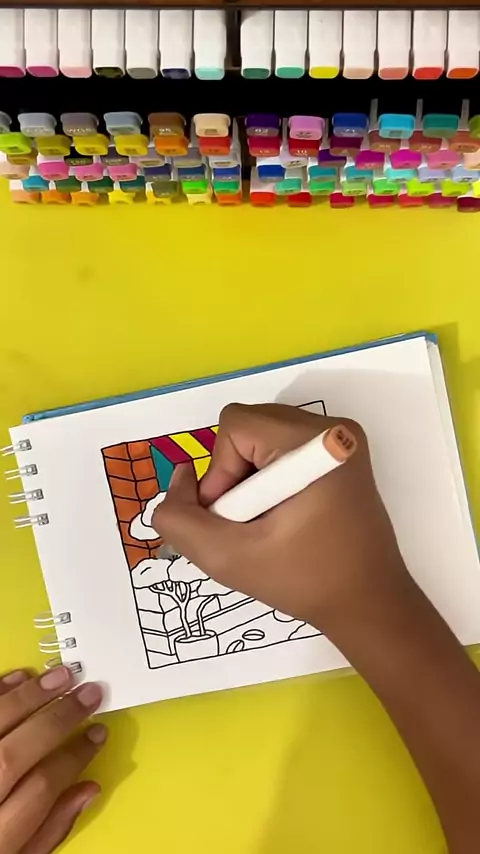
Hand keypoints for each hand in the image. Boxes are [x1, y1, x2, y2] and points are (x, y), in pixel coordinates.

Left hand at [0, 667, 105, 853]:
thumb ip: (49, 831)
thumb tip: (87, 789)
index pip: (41, 788)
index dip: (75, 756)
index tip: (97, 734)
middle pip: (14, 756)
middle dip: (58, 720)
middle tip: (89, 693)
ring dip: (29, 696)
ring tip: (62, 676)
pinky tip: (19, 678)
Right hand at [153, 403, 408, 633]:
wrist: (370, 604)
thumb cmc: (305, 581)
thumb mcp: (226, 558)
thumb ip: (180, 518)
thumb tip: (180, 477)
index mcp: (315, 441)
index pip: (235, 426)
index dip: (220, 472)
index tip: (236, 519)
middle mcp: (334, 427)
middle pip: (248, 428)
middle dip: (234, 476)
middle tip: (250, 525)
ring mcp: (342, 439)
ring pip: (261, 438)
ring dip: (249, 480)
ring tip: (267, 524)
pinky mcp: (342, 455)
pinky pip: (281, 449)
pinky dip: (268, 480)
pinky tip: (282, 516)